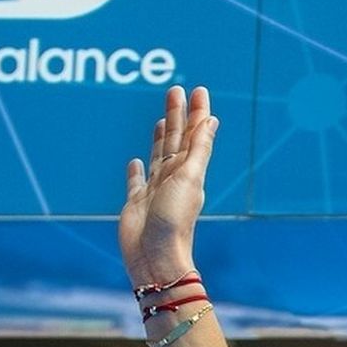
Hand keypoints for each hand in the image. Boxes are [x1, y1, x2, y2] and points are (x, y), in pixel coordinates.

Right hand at [120, 84, 219, 288]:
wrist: (155, 256)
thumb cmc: (175, 219)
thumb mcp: (189, 178)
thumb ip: (198, 149)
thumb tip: (211, 119)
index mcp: (188, 172)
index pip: (193, 135)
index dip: (196, 113)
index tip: (197, 90)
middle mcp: (173, 179)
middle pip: (175, 140)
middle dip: (178, 115)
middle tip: (177, 90)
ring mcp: (154, 191)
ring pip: (157, 156)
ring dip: (159, 137)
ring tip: (162, 119)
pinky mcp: (136, 204)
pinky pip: (136, 182)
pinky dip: (136, 171)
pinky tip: (135, 161)